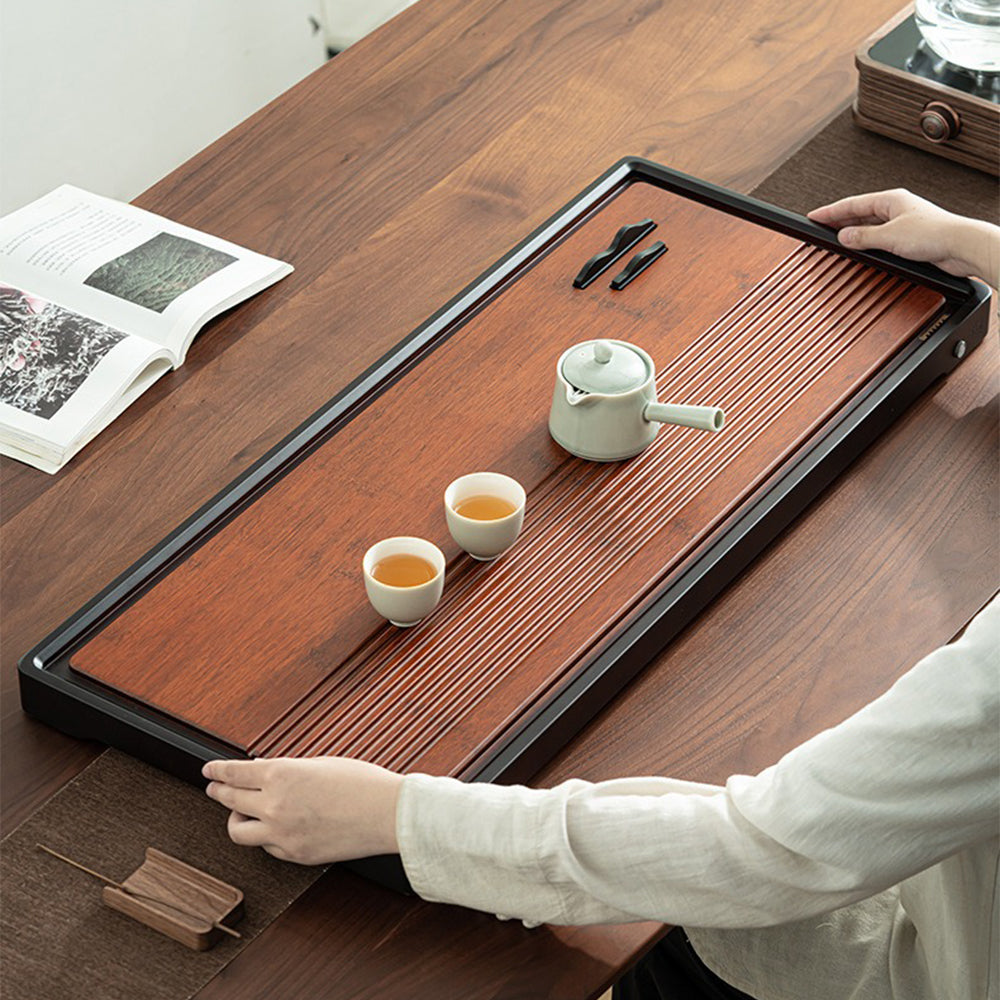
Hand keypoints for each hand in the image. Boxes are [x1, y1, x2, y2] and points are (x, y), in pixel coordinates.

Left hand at [203, 756, 402, 864]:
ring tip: (242, 813)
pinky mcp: (294, 854)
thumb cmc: (362, 783)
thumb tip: (267, 775)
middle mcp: (275, 804)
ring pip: (238, 830)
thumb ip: (288, 770)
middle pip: (229, 799)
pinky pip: (267, 847)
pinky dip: (267, 836)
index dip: (217, 771)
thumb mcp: (320, 763)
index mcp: (281, 774)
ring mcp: (281, 833)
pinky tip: (275, 828)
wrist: (387, 814)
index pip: (234, 773)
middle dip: (218, 791)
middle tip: (214, 788)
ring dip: (236, 819)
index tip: (209, 770)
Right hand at [808, 189, 998, 288]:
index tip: (813, 216)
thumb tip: (843, 237)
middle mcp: (896, 209)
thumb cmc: (935, 233)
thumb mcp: (890, 236)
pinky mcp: (907, 239)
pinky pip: (878, 239)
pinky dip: (866, 244)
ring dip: (853, 235)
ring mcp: (901, 224)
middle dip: (838, 222)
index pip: (852, 204)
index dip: (830, 211)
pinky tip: (860, 251)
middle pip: (859, 215)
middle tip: (819, 229)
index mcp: (891, 200)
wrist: (960, 246)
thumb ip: (863, 237)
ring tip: (836, 242)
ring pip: (868, 228)